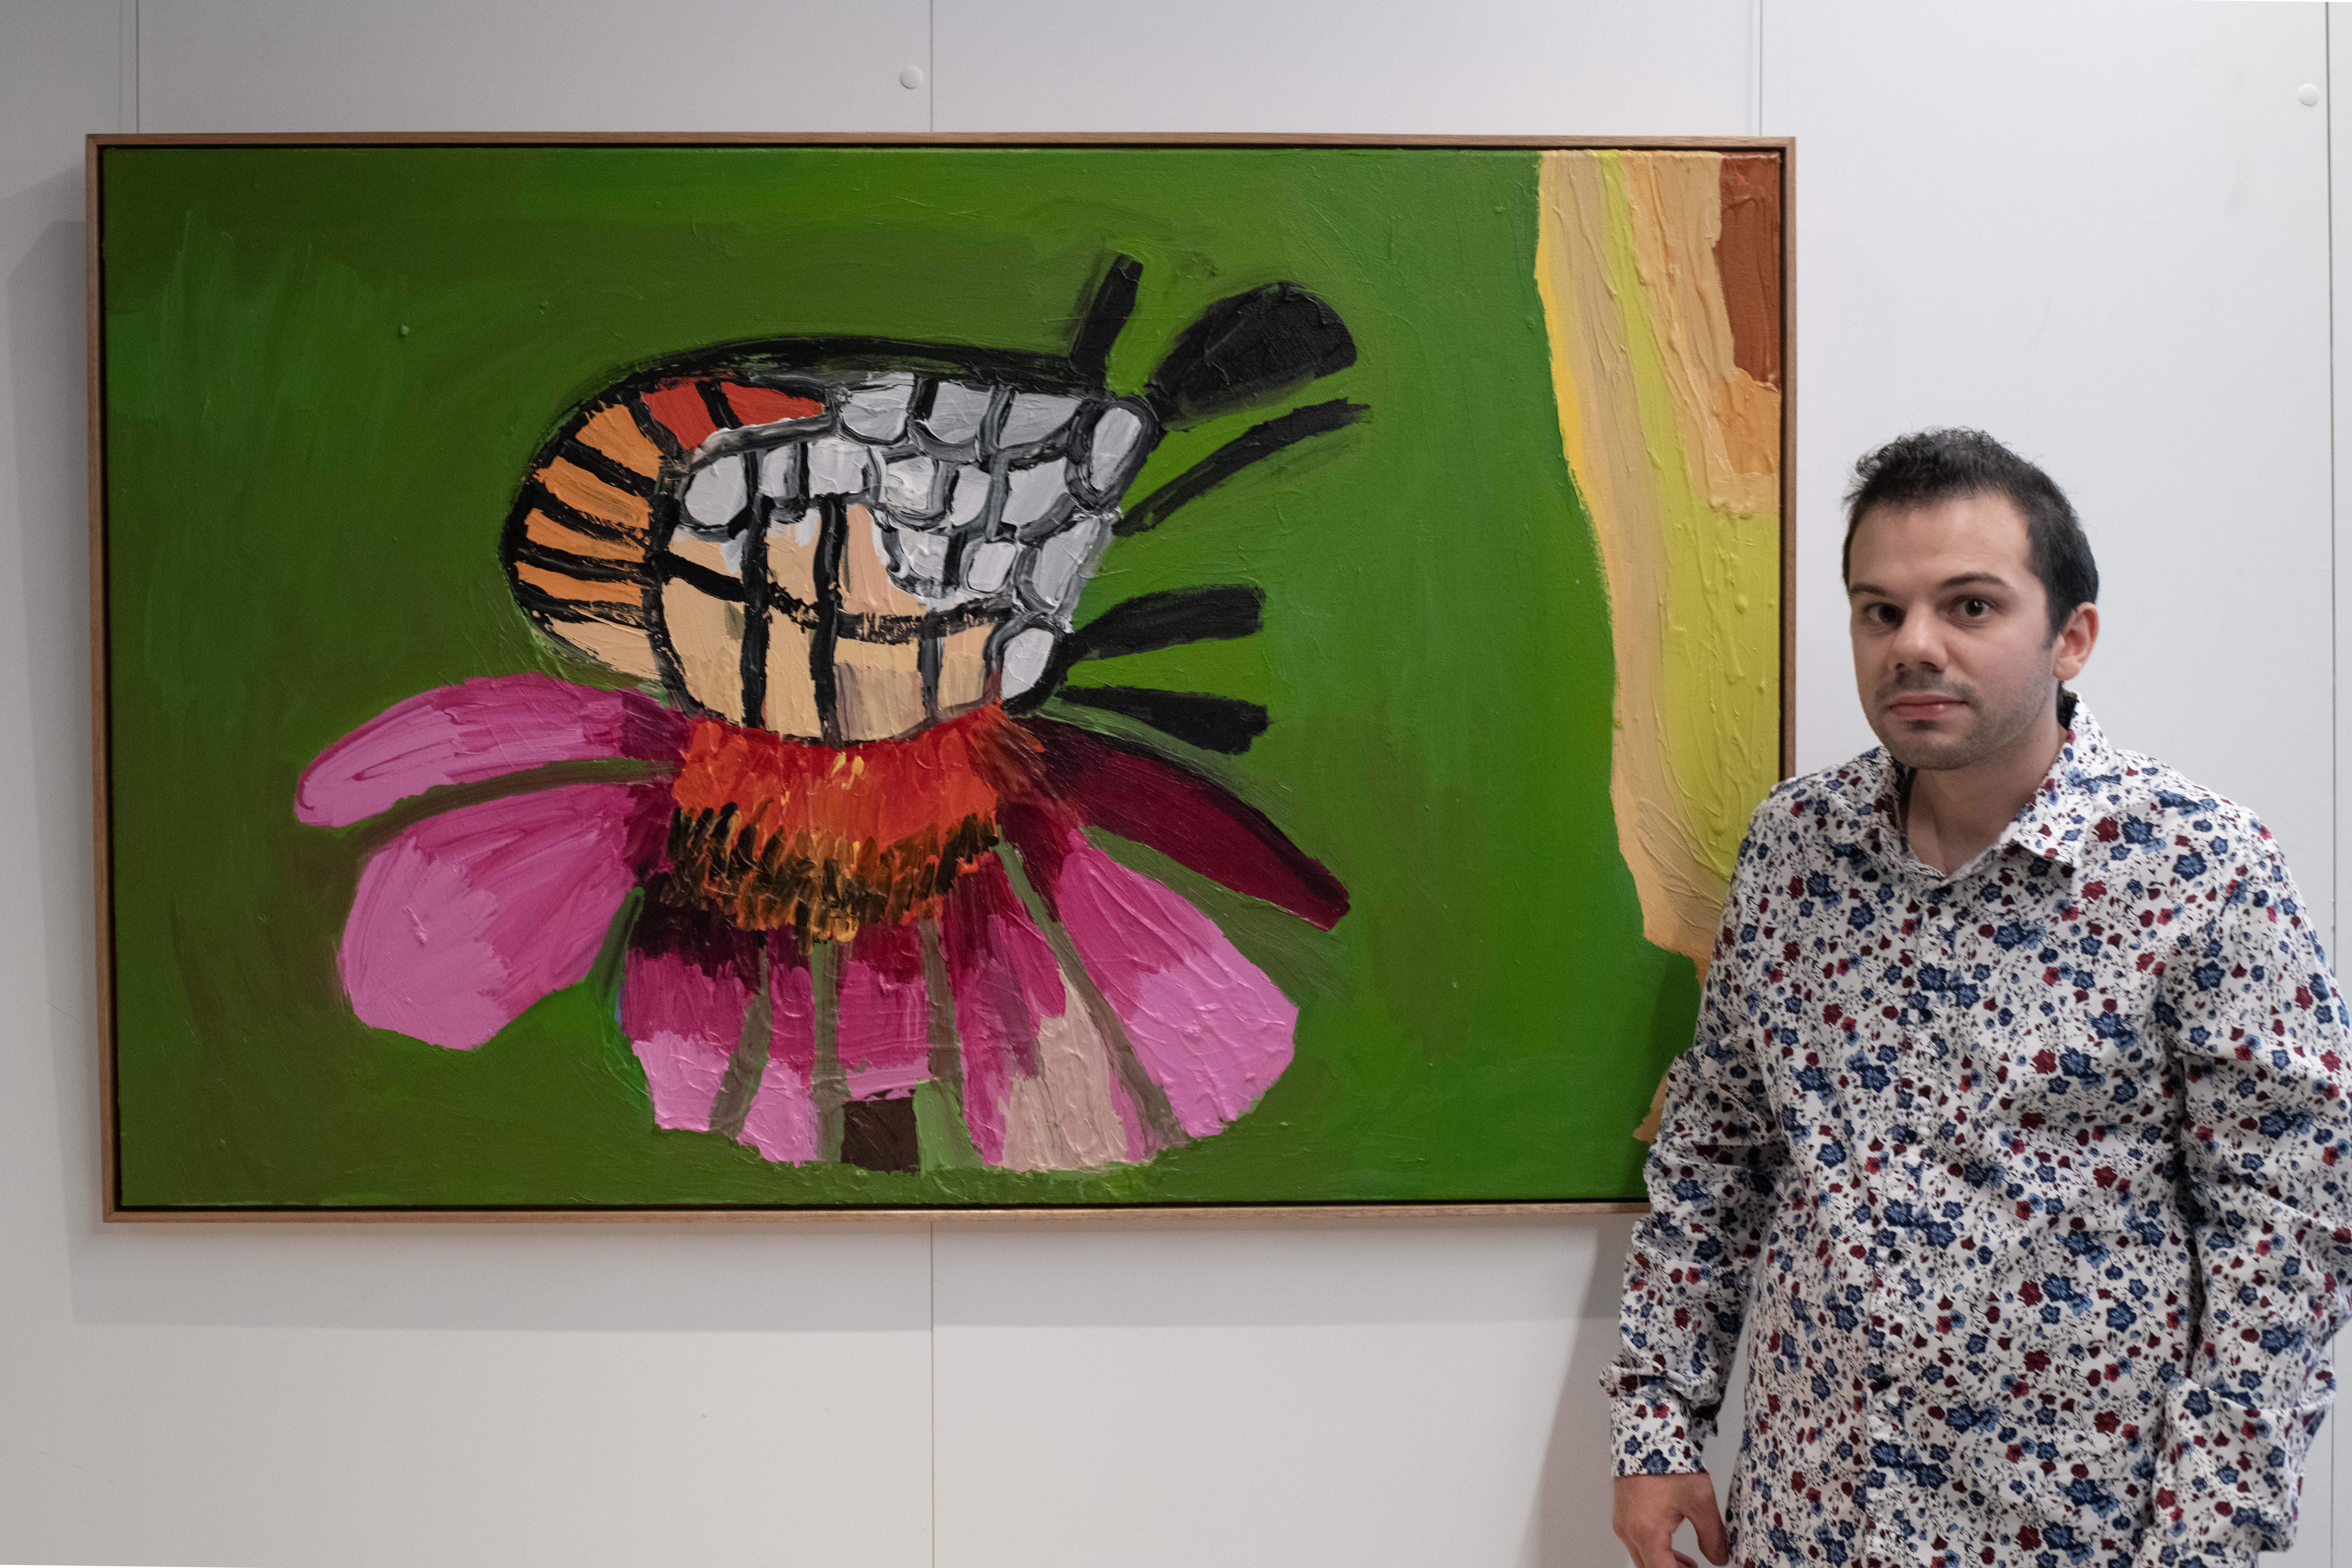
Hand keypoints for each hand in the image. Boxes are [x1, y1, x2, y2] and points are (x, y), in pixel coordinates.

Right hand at [1612, 1471, 1728, 1567]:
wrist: (1645, 1435)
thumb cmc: (1667, 1462)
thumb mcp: (1700, 1500)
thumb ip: (1713, 1535)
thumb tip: (1718, 1558)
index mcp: (1647, 1531)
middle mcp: (1629, 1530)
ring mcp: (1623, 1522)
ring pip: (1642, 1557)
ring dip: (1664, 1564)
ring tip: (1688, 1565)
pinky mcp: (1622, 1514)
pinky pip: (1637, 1543)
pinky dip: (1655, 1550)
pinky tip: (1671, 1548)